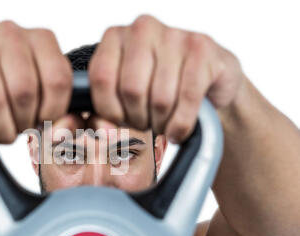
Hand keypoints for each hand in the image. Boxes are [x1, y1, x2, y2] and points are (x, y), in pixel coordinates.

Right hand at [0, 21, 72, 144]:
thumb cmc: (10, 92)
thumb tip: (60, 132)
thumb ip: (56, 109)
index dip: (52, 113)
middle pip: (24, 91)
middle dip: (24, 122)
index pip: (57, 80)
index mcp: (41, 40)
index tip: (44, 126)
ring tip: (3, 135)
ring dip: (1, 128)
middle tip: (21, 131)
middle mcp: (11, 34)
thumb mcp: (40, 94)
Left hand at [88, 14, 243, 142]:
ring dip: (161, 123)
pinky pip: (187, 98)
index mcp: (115, 37)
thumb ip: (106, 113)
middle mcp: (142, 29)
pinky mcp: (202, 49)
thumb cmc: (158, 89)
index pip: (101, 78)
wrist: (208, 81)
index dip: (110, 110)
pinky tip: (178, 130)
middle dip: (138, 119)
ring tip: (163, 124)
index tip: (121, 121)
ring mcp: (174, 36)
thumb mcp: (124, 97)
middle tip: (146, 124)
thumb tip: (104, 131)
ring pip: (160, 98)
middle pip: (131, 90)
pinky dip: (181, 123)